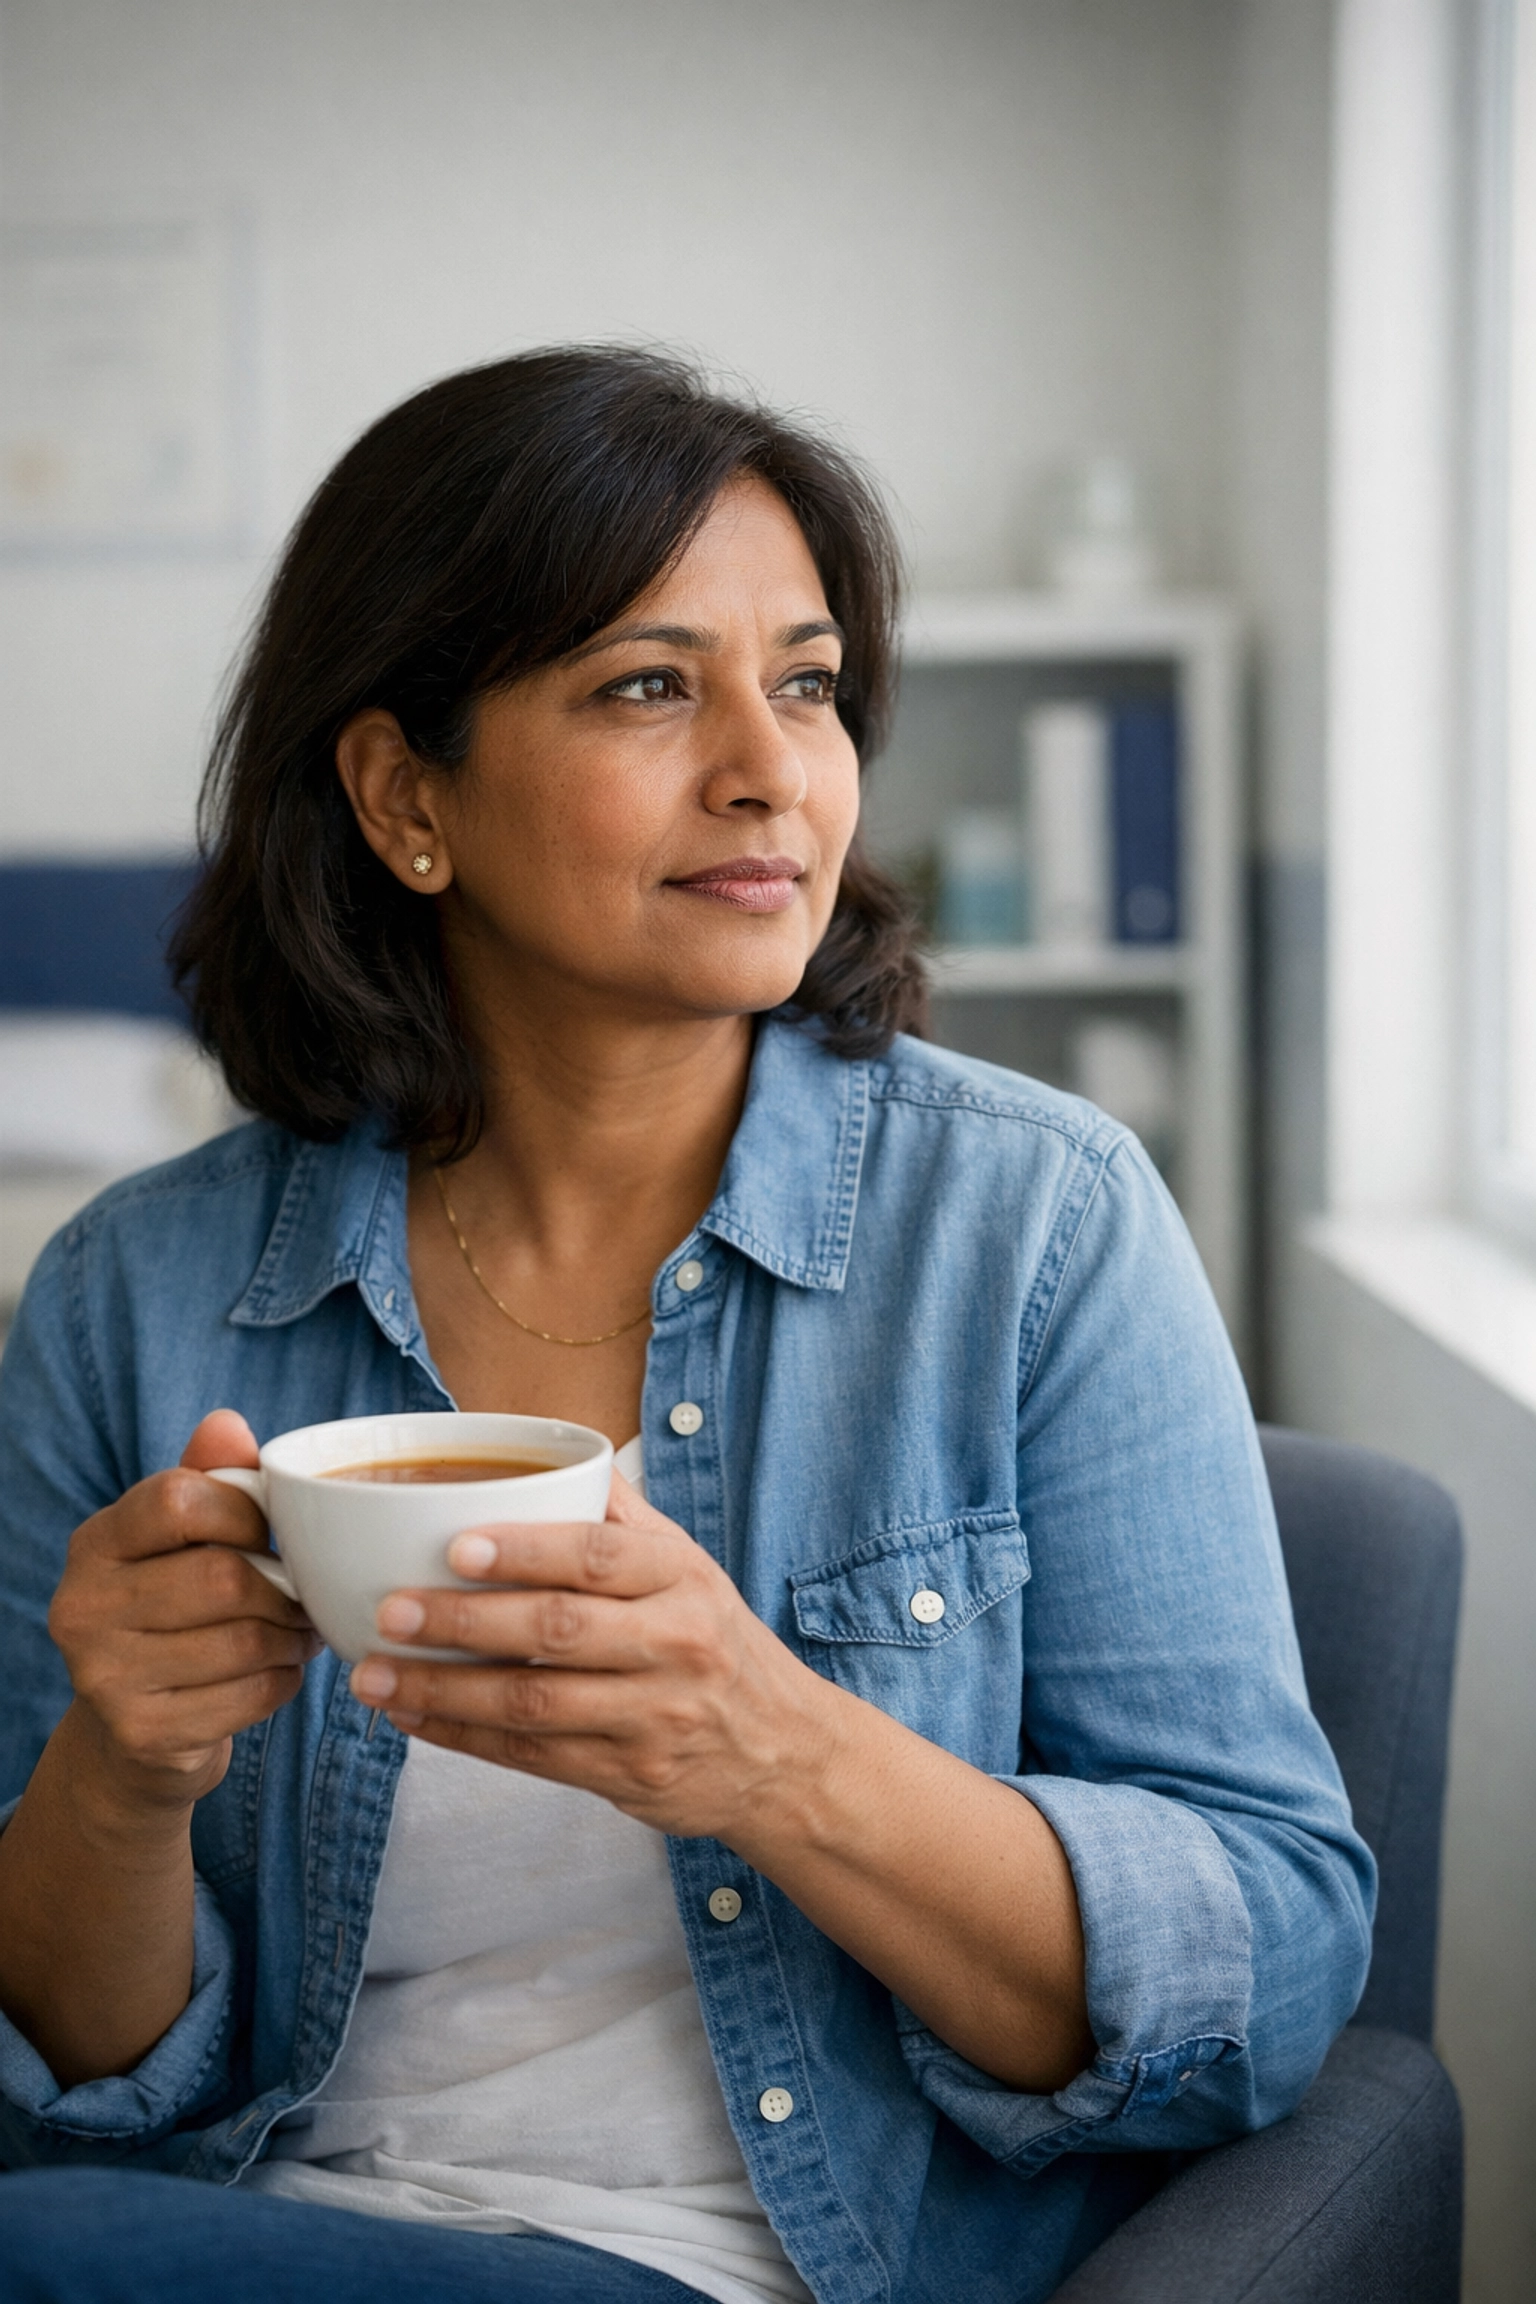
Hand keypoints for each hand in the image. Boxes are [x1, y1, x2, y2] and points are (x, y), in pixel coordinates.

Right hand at [49, 1410, 321, 1815]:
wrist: (132, 1733)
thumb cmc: (172, 1612)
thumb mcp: (181, 1541)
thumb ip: (208, 1479)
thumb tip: (226, 1423)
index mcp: (94, 1544)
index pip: (177, 1499)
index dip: (244, 1513)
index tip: (265, 1534)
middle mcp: (82, 1607)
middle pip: (222, 1578)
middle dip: (284, 1588)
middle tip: (305, 1595)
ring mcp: (103, 1677)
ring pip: (244, 1640)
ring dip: (292, 1637)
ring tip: (299, 1632)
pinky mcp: (142, 1733)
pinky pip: (250, 1695)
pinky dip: (283, 1681)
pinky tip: (276, 1671)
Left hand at [348, 1472, 829, 1839]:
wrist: (785, 1752)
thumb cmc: (717, 1643)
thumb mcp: (691, 1569)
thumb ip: (622, 1518)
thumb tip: (555, 1449)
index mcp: (683, 1579)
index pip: (598, 1556)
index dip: (524, 1550)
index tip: (454, 1546)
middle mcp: (674, 1646)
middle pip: (558, 1631)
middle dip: (463, 1623)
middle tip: (391, 1612)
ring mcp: (653, 1718)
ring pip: (534, 1703)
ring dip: (444, 1691)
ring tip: (375, 1677)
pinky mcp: (629, 1775)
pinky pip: (532, 1756)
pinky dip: (466, 1738)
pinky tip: (416, 1718)